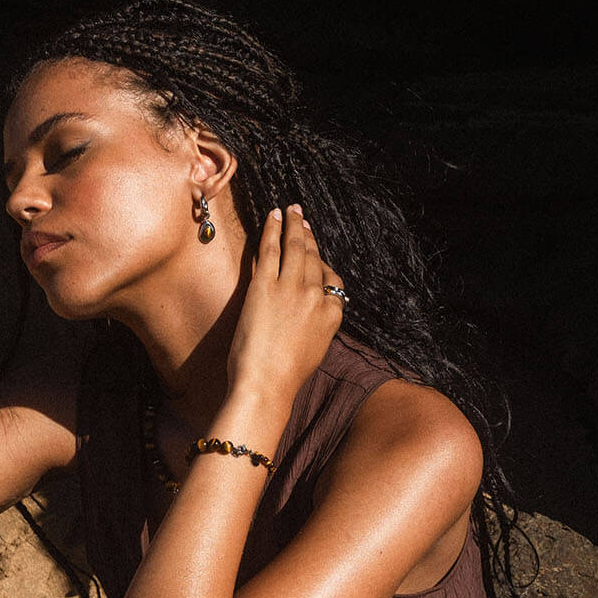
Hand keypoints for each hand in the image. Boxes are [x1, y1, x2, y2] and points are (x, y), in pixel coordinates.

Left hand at [225, 204, 345, 406]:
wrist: (266, 385)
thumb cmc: (285, 378)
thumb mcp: (314, 352)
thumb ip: (317, 328)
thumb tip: (312, 318)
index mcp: (332, 316)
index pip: (332, 281)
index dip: (322, 264)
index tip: (315, 254)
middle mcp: (317, 297)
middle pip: (314, 259)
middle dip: (309, 236)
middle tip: (303, 219)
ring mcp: (292, 289)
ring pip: (296, 248)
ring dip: (294, 225)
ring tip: (291, 211)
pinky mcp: (265, 286)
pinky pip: (272, 249)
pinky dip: (273, 229)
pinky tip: (273, 215)